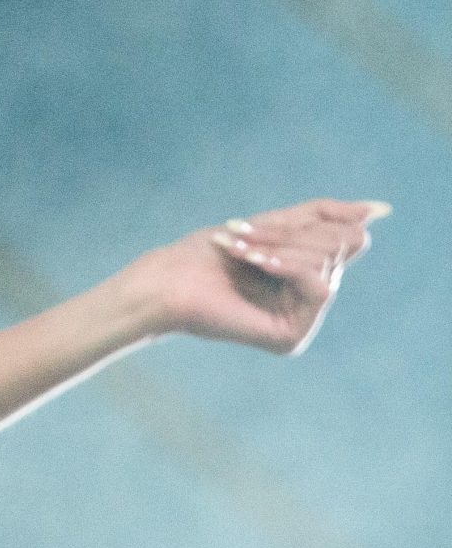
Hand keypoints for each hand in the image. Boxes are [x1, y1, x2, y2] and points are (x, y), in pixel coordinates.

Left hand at [130, 198, 387, 355]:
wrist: (165, 282)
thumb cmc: (206, 254)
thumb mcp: (273, 223)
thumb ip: (324, 216)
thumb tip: (382, 210)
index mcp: (307, 275)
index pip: (347, 235)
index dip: (309, 220)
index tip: (248, 226)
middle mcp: (310, 301)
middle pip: (342, 246)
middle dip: (290, 233)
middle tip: (238, 236)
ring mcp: (302, 322)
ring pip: (330, 262)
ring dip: (281, 247)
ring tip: (239, 251)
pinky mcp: (292, 338)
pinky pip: (319, 286)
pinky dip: (287, 266)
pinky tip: (256, 264)